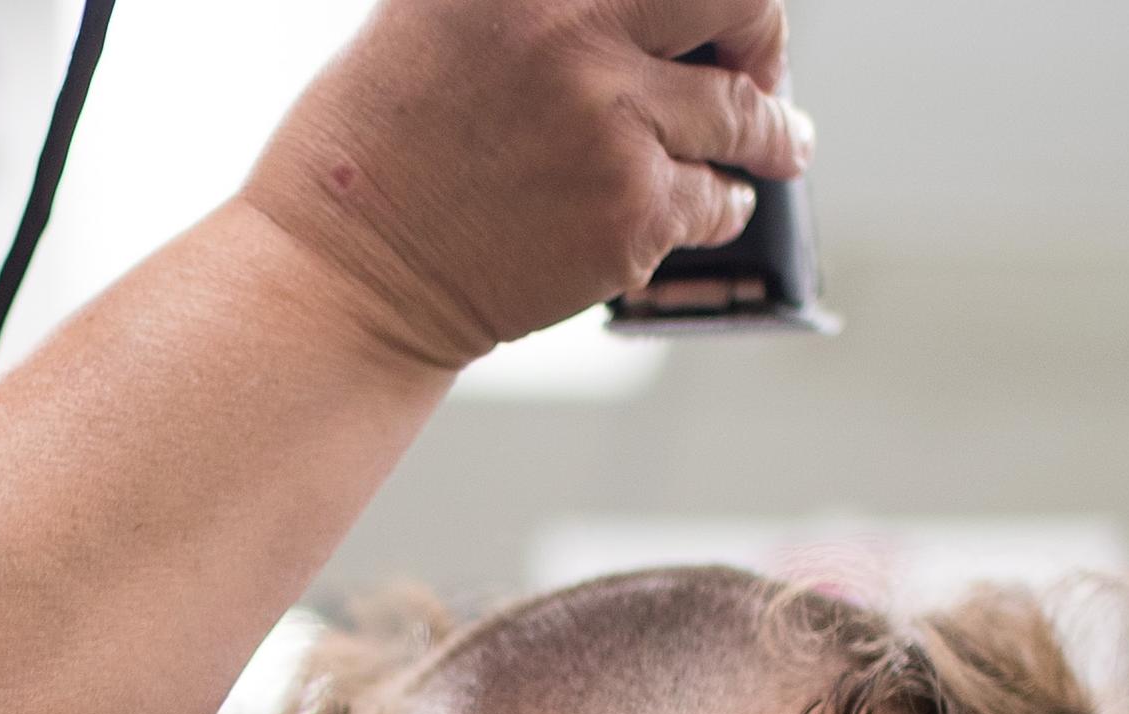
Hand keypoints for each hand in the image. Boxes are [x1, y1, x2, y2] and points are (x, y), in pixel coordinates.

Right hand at [243, 0, 810, 369]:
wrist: (346, 271)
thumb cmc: (382, 140)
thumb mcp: (440, 14)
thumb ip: (545, 1)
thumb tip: (642, 8)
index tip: (720, 15)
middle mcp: (572, 27)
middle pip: (742, 0)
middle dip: (764, 38)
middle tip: (765, 69)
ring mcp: (611, 121)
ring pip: (746, 116)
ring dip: (773, 134)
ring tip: (781, 144)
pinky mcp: (631, 212)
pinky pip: (718, 198)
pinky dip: (720, 203)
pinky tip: (702, 204)